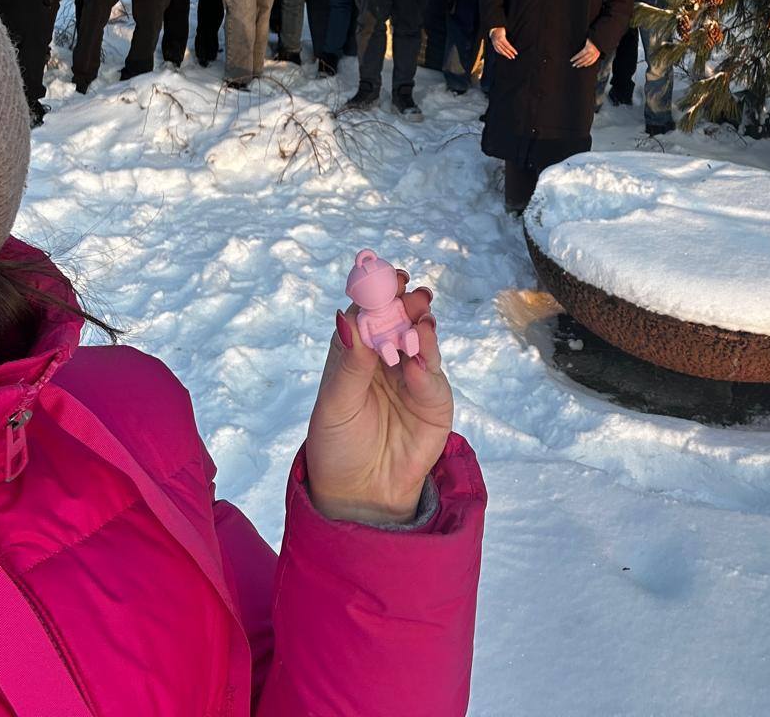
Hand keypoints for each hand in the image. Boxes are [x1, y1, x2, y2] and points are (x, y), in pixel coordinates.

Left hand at [306, 270, 451, 524]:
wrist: (361, 494)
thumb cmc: (338, 446)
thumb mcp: (335, 404)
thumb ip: (348, 364)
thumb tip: (348, 318)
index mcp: (355, 354)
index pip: (366, 316)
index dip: (374, 294)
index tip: (382, 276)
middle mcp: (386, 359)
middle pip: (398, 321)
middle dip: (403, 303)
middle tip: (407, 290)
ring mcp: (412, 376)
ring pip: (420, 340)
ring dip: (421, 323)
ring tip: (419, 312)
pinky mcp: (434, 398)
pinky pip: (432, 373)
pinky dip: (428, 357)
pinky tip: (421, 349)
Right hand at [490, 27, 516, 58]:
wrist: (493, 31)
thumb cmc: (500, 30)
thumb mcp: (505, 31)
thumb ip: (509, 36)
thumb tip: (516, 41)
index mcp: (501, 38)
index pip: (508, 46)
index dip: (512, 50)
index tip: (516, 53)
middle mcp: (498, 42)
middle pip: (505, 49)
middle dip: (510, 53)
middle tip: (513, 57)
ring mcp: (495, 44)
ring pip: (501, 51)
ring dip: (506, 55)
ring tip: (510, 57)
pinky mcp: (494, 46)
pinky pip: (498, 51)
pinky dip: (501, 53)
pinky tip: (505, 55)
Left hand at [570, 40, 599, 67]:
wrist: (600, 38)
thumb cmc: (592, 38)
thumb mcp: (586, 40)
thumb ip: (581, 44)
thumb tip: (573, 47)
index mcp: (588, 48)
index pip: (580, 54)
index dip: (575, 58)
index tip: (571, 60)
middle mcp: (592, 52)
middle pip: (583, 59)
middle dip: (578, 62)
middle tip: (573, 65)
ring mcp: (595, 55)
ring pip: (588, 61)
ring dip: (582, 64)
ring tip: (577, 66)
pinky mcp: (597, 55)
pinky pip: (593, 61)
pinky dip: (589, 63)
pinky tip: (585, 65)